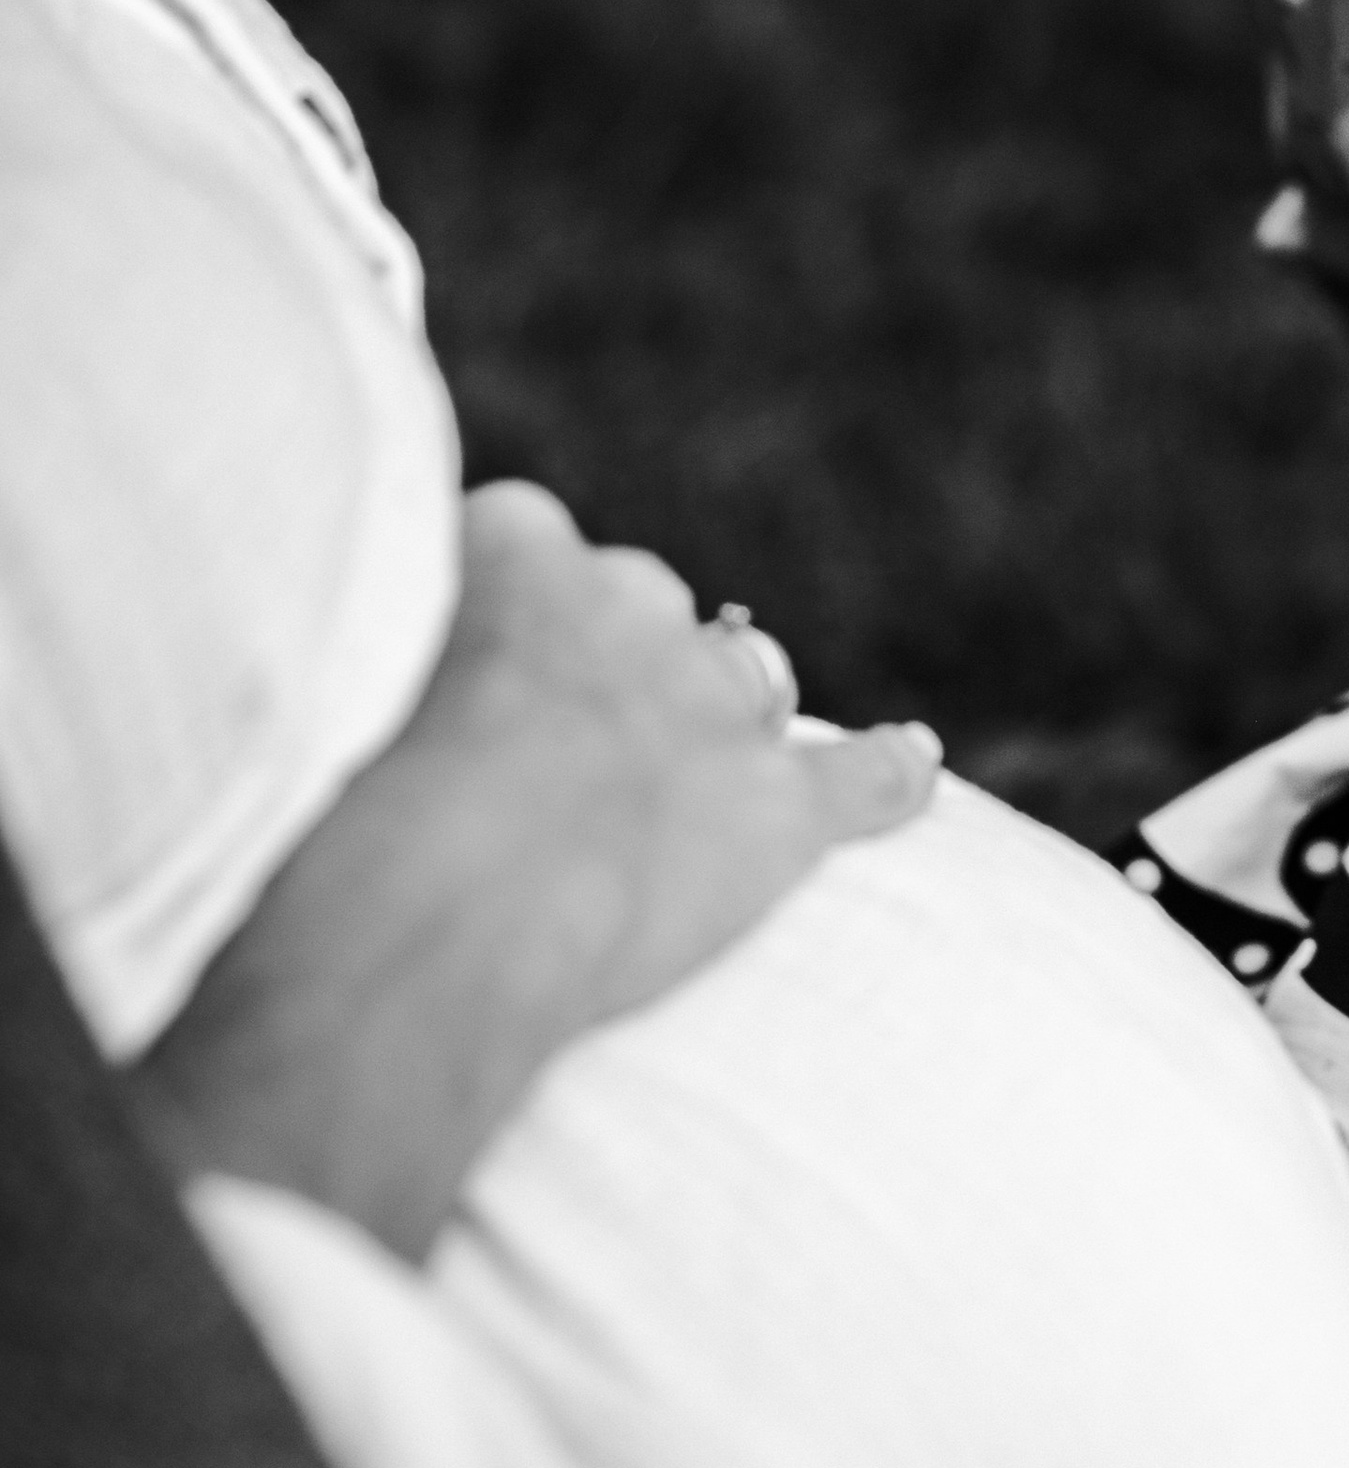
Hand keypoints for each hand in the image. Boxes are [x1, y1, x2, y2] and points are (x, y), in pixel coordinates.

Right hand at [132, 480, 938, 1256]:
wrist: (425, 926)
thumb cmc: (323, 817)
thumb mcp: (310, 684)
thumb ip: (357, 644)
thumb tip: (345, 648)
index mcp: (508, 541)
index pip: (518, 545)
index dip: (494, 622)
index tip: (458, 677)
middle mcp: (626, 596)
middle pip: (634, 607)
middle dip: (606, 670)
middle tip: (541, 766)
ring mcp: (708, 700)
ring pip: (739, 678)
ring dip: (716, 719)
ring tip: (684, 776)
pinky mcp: (773, 810)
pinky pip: (863, 777)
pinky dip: (891, 774)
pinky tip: (918, 765)